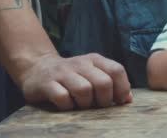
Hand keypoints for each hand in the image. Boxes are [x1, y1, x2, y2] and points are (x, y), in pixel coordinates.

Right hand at [18, 53, 132, 109]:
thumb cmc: (72, 76)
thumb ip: (112, 83)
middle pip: (103, 82)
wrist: (37, 69)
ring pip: (84, 90)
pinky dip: (67, 106)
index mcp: (95, 60)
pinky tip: (66, 105)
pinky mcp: (47, 83)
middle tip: (98, 105)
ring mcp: (63, 72)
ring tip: (81, 105)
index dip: (122, 89)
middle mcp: (80, 63)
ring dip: (86, 103)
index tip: (119, 101)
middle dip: (105, 99)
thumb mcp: (93, 74)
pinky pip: (62, 98)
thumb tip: (128, 99)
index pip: (117, 70)